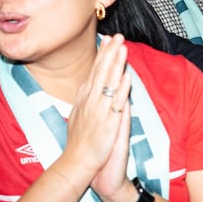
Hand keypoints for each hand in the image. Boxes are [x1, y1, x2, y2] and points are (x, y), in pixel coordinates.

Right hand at [60, 35, 131, 194]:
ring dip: (115, 64)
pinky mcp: (108, 123)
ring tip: (122, 47)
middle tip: (116, 35)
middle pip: (100, 73)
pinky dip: (121, 89)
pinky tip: (126, 76)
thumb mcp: (78, 118)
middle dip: (109, 53)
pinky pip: (116, 103)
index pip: (93, 73)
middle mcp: (89, 102)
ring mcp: (98, 112)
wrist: (76, 166)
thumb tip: (87, 87)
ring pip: (107, 83)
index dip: (101, 56)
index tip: (107, 40)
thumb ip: (84, 102)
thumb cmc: (79, 145)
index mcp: (83, 100)